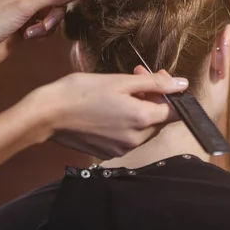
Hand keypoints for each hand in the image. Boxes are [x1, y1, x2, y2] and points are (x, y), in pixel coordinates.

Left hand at [0, 0, 81, 71]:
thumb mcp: (25, 7)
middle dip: (55, 13)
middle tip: (46, 24)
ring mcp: (28, 9)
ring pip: (54, 13)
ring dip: (47, 25)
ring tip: (32, 33)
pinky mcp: (29, 24)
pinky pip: (47, 26)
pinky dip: (42, 32)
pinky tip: (28, 37)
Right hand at [28, 70, 185, 158]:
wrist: (47, 115)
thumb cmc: (81, 92)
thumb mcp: (120, 80)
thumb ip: (154, 83)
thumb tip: (182, 84)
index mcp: (142, 119)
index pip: (175, 111)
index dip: (169, 92)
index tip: (155, 78)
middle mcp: (136, 139)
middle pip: (159, 118)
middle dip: (152, 96)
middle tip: (134, 77)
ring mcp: (122, 149)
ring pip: (144, 127)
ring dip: (138, 108)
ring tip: (119, 91)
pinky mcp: (109, 152)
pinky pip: (128, 136)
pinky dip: (125, 121)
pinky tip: (109, 107)